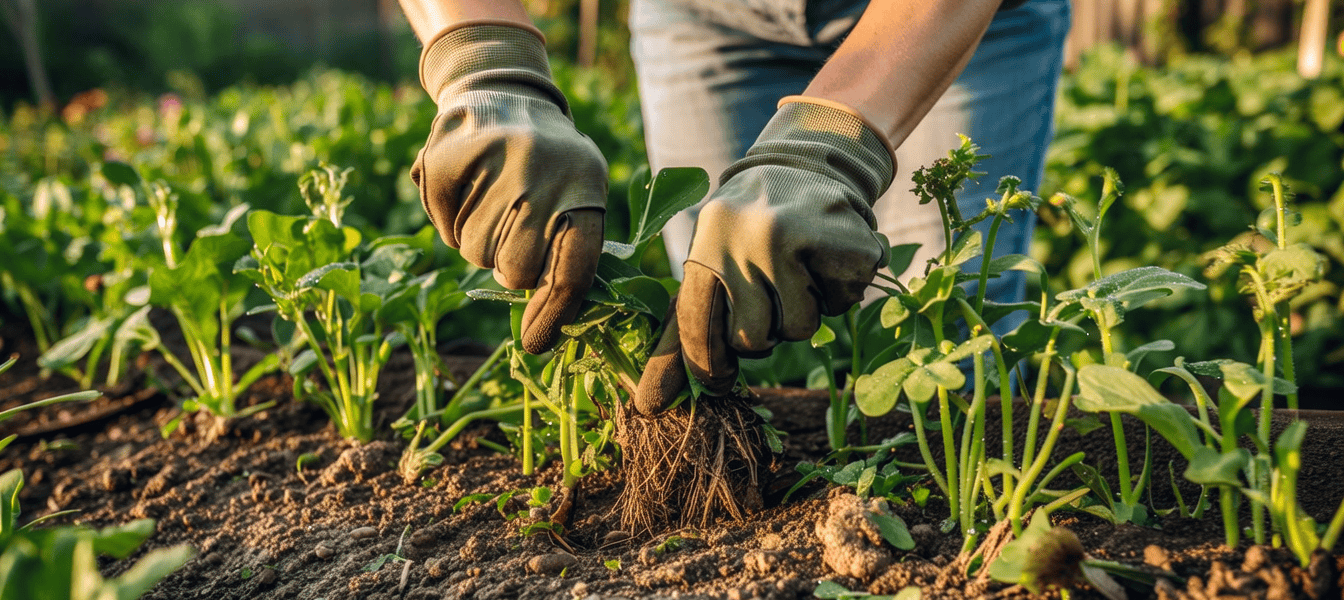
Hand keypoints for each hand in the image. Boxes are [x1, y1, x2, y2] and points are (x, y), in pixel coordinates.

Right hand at [412, 22, 606, 353]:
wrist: (505, 93)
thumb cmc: (550, 167)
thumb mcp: (578, 196)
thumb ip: (570, 256)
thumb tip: (547, 333)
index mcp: (585, 186)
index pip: (573, 268)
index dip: (554, 314)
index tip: (536, 345)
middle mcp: (541, 171)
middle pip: (516, 270)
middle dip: (511, 268)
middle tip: (514, 233)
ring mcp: (492, 159)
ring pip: (475, 254)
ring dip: (480, 243)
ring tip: (492, 202)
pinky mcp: (446, 155)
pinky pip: (443, 228)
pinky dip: (450, 222)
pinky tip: (466, 191)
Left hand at [634, 98, 893, 413]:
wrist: (811, 162)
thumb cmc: (750, 227)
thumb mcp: (711, 258)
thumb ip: (685, 327)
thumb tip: (648, 404)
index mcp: (706, 243)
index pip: (695, 327)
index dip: (705, 366)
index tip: (715, 384)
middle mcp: (747, 240)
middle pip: (752, 340)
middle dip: (763, 332)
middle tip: (769, 294)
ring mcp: (801, 241)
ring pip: (799, 330)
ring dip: (803, 312)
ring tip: (800, 270)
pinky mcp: (844, 245)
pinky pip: (841, 306)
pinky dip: (838, 292)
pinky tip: (828, 258)